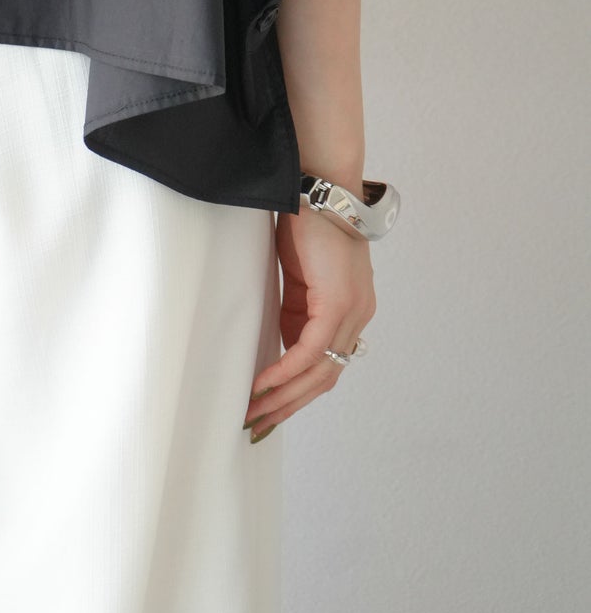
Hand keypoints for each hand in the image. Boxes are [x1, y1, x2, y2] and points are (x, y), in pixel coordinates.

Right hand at [244, 204, 375, 437]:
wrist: (321, 187)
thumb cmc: (307, 221)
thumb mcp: (299, 275)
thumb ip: (296, 309)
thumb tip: (280, 342)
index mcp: (350, 310)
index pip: (327, 365)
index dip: (298, 392)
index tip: (269, 409)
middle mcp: (358, 317)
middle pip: (325, 379)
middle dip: (289, 406)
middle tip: (258, 425)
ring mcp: (352, 312)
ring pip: (319, 373)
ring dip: (284, 397)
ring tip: (254, 413)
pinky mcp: (337, 304)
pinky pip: (309, 351)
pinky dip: (284, 371)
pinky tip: (262, 385)